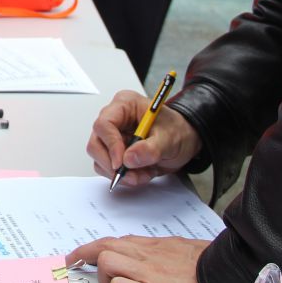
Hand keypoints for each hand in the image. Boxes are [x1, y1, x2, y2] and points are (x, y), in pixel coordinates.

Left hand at [66, 236, 220, 282]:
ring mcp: (150, 275)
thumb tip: (155, 258)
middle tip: (70, 265)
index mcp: (156, 246)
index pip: (117, 240)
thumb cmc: (214, 268)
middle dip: (82, 255)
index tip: (80, 254)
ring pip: (107, 263)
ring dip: (102, 277)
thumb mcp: (187, 252)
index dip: (93, 247)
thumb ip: (166, 253)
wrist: (232, 278)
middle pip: (104, 247)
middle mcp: (148, 256)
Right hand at [87, 90, 201, 187]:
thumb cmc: (178, 131)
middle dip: (113, 164)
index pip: (104, 124)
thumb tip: (129, 158)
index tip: (121, 163)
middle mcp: (114, 119)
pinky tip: (141, 173)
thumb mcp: (170, 139)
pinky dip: (124, 177)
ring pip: (100, 159)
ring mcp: (112, 137)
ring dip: (120, 173)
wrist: (185, 140)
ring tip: (143, 174)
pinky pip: (108, 169)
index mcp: (125, 105)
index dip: (110, 145)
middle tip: (131, 175)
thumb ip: (151, 149)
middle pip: (96, 143)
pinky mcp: (114, 152)